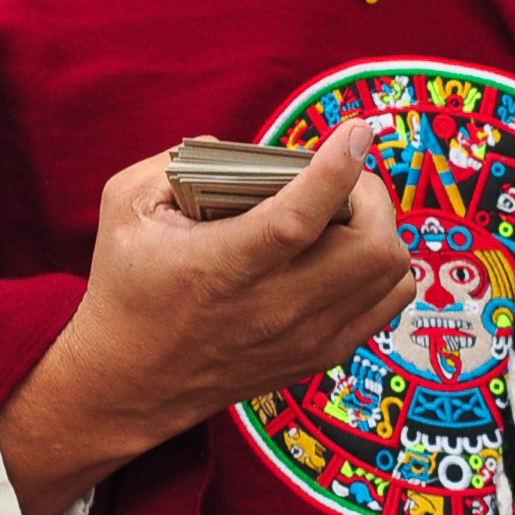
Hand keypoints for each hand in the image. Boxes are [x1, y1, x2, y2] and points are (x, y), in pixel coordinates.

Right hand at [0, 122, 415, 514]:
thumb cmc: (127, 289)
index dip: (337, 168)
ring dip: (381, 230)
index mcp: (221, 267)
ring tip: (348, 214)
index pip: (298, 218)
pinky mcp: (319, 355)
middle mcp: (271, 308)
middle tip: (344, 178)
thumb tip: (232, 147)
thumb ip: (176, 162)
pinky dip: (382, 269)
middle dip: (371, 195)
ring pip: (390, 276)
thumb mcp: (124, 208)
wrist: (130, 384)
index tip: (355, 131)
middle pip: (371, 248)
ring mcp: (303, 338)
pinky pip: (386, 304)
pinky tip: (350, 251)